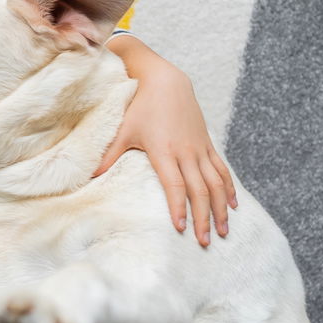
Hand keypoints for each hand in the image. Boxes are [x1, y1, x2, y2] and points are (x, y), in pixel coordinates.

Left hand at [95, 36, 235, 246]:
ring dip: (221, 208)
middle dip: (203, 217)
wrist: (166, 81)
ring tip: (224, 230)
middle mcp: (186, 152)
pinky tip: (233, 205)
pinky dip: (229, 188)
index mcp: (164, 151)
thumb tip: (89, 176)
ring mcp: (199, 148)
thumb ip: (108, 155)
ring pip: (216, 183)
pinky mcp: (207, 143)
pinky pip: (222, 169)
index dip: (179, 206)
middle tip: (204, 241)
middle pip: (199, 190)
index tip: (181, 228)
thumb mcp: (122, 130)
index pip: (175, 185)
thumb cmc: (140, 106)